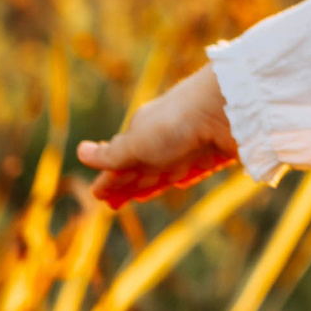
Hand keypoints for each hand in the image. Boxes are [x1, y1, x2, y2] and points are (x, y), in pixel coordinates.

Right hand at [78, 67, 238, 207]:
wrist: (230, 106)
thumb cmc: (176, 123)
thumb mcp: (137, 142)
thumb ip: (112, 154)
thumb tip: (81, 153)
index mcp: (143, 131)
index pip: (120, 160)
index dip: (109, 180)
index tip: (98, 194)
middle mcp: (166, 138)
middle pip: (141, 168)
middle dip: (126, 184)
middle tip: (113, 204)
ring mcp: (191, 146)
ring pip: (166, 170)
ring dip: (151, 184)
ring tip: (138, 197)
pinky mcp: (216, 154)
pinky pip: (196, 168)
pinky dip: (184, 176)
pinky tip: (180, 182)